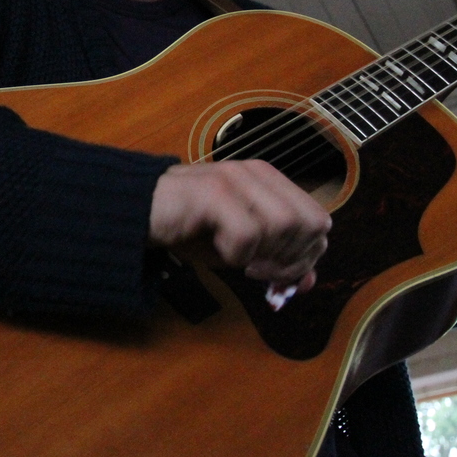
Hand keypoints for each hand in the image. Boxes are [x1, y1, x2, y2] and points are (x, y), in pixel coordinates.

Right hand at [149, 160, 329, 291]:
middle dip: (294, 261)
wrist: (138, 212)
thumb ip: (276, 259)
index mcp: (270, 180)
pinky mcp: (213, 192)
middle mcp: (258, 174)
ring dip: (268, 258)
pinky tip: (222, 255)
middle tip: (263, 275)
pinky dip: (238, 256)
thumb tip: (309, 282)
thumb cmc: (190, 229)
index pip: (319, 220)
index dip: (307, 257)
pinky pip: (247, 234)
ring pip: (285, 225)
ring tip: (244, 266)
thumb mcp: (241, 248)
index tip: (279, 277)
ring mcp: (236, 179)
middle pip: (311, 223)